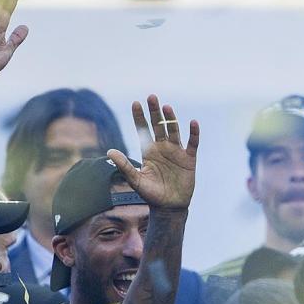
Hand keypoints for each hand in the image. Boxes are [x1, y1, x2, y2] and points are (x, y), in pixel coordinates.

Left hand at [108, 96, 198, 210]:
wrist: (168, 206)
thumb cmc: (150, 193)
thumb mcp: (135, 179)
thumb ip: (124, 165)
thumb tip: (109, 151)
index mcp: (149, 150)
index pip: (143, 129)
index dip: (139, 117)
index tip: (135, 103)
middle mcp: (162, 147)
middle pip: (158, 125)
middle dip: (155, 112)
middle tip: (152, 97)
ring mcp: (176, 151)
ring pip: (173, 130)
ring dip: (170, 119)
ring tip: (166, 107)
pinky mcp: (189, 158)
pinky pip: (192, 143)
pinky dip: (193, 133)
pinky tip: (193, 122)